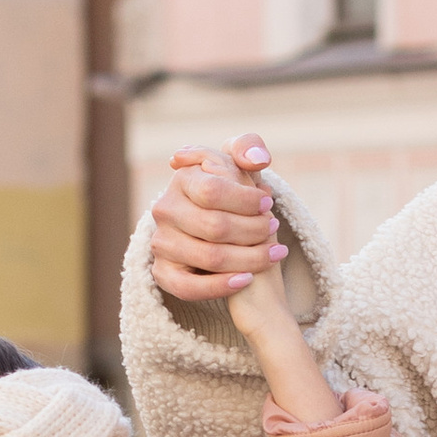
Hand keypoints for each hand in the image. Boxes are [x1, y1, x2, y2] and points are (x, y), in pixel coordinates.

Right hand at [152, 139, 282, 304]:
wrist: (212, 226)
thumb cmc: (229, 190)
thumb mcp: (237, 162)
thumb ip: (248, 148)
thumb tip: (257, 159)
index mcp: (181, 179)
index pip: (213, 190)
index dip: (246, 199)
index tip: (268, 201)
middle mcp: (164, 210)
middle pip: (215, 226)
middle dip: (254, 229)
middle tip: (274, 227)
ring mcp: (161, 243)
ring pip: (210, 257)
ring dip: (250, 258)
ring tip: (273, 252)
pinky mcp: (163, 273)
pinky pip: (190, 288)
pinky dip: (222, 286)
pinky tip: (247, 279)